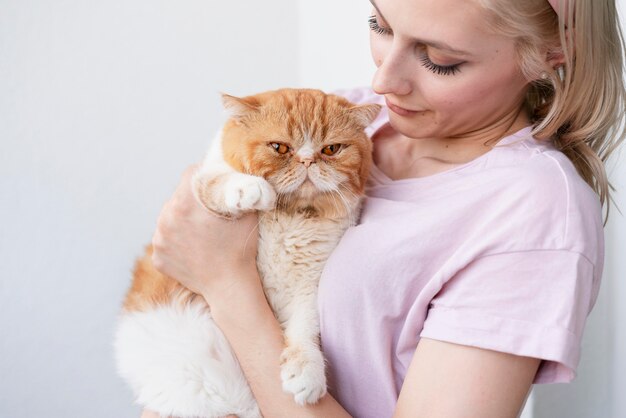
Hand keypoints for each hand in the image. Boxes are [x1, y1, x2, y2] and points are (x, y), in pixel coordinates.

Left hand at [151, 165, 260, 301]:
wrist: (230, 286)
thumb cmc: (240, 248)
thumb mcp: (246, 211)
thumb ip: (238, 188)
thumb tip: (237, 170)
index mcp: (185, 203)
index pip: (190, 174)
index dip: (204, 175)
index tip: (212, 183)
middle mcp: (166, 218)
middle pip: (178, 196)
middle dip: (192, 200)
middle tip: (209, 212)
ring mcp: (159, 239)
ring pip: (169, 218)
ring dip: (181, 220)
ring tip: (200, 231)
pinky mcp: (157, 257)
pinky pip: (165, 240)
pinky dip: (176, 241)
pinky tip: (193, 247)